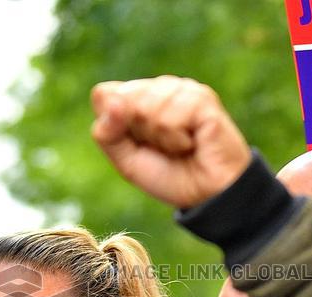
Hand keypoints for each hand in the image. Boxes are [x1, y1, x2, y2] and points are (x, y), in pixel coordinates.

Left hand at [91, 76, 251, 208]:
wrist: (207, 194)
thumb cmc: (169, 176)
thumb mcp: (126, 160)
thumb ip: (107, 133)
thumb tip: (110, 100)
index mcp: (139, 96)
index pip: (104, 94)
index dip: (115, 127)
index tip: (140, 144)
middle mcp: (160, 87)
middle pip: (123, 98)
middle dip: (139, 133)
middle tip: (163, 147)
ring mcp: (182, 89)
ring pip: (145, 106)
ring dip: (160, 138)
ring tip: (181, 146)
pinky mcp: (202, 97)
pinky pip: (169, 117)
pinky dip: (177, 140)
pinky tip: (193, 143)